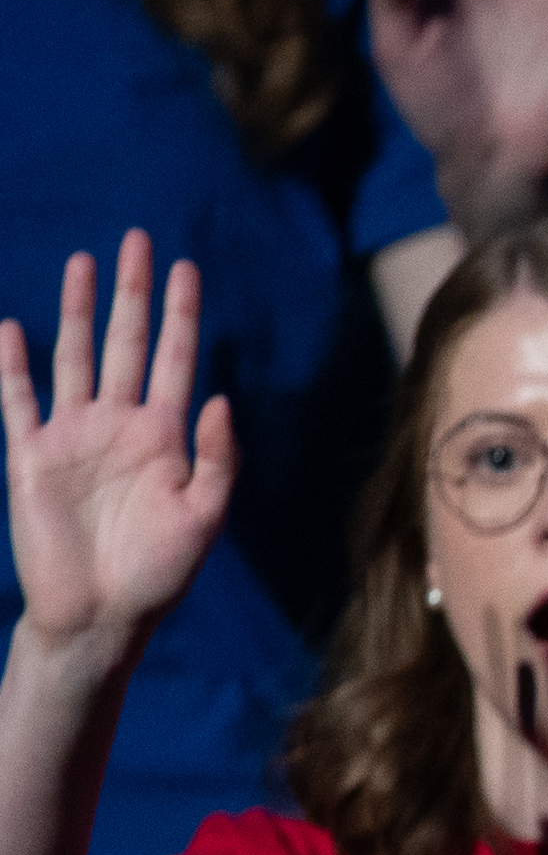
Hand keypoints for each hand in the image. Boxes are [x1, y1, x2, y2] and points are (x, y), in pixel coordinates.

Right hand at [0, 241, 236, 669]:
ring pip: (74, 357)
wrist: (99, 613)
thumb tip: (219, 397)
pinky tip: (10, 327)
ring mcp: (73, 435)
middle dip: (131, 294)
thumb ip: (217, 458)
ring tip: (83, 262)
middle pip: (126, 342)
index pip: (176, 359)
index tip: (186, 268)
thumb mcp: (204, 517)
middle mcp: (119, 425)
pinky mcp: (30, 454)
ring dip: (76, 311)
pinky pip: (16, 398)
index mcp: (166, 436)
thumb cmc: (159, 573)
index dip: (181, 314)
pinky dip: (11, 364)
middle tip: (136, 241)